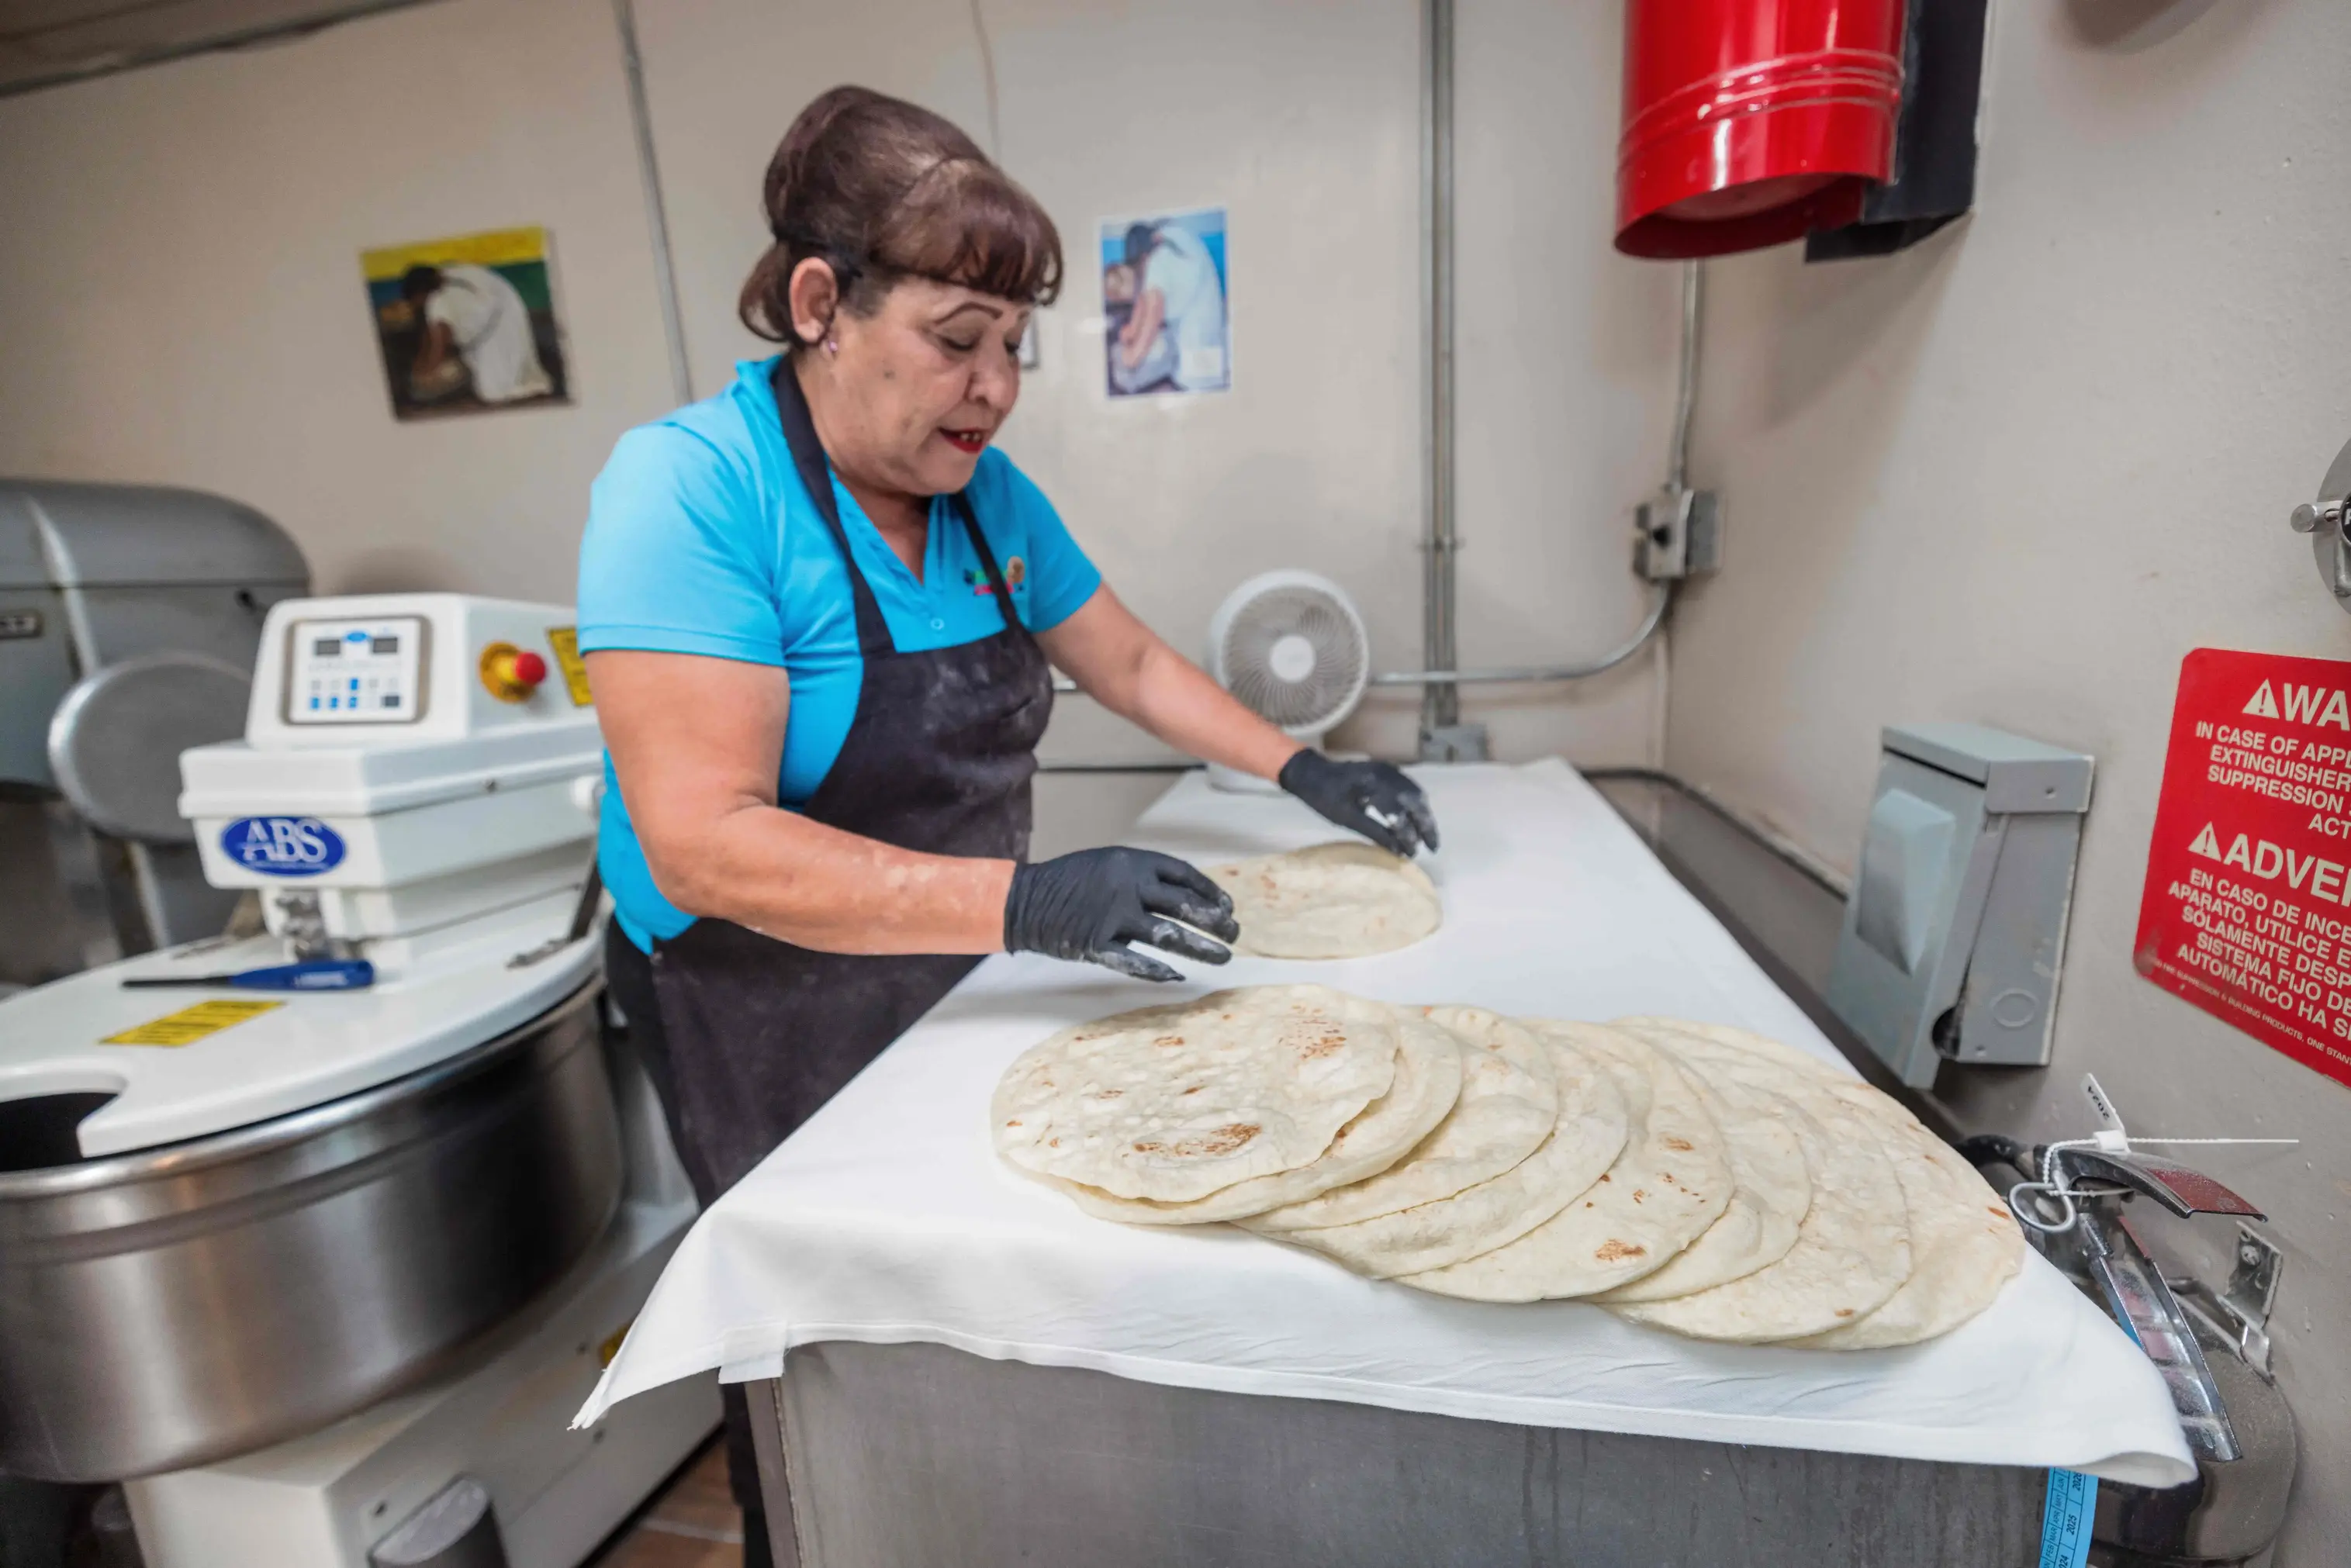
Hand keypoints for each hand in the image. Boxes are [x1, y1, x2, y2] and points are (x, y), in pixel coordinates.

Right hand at [1003, 847, 1238, 981]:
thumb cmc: (1071, 882)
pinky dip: (1156, 970)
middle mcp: (1127, 886)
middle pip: (1184, 905)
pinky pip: (1132, 961)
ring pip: (1167, 934)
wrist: (1024, 900)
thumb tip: (1188, 896)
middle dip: (1215, 921)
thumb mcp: (1109, 864)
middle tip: (1236, 934)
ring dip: (1200, 947)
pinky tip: (1177, 977)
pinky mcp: (1094, 944)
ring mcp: (1111, 916)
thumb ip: (1144, 877)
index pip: (1185, 876)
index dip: (1211, 893)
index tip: (1228, 907)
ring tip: (1224, 957)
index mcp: (1132, 862)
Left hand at [1277, 750, 1439, 857]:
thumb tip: (1398, 850)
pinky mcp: (1387, 772)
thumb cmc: (1324, 796)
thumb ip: (1374, 832)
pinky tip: (1417, 821)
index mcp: (1375, 784)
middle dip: (1426, 825)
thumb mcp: (1346, 818)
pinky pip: (1409, 789)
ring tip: (1427, 837)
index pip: (1400, 811)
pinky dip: (1416, 806)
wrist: (1311, 772)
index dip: (1409, 834)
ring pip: (1416, 794)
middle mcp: (1387, 773)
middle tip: (1432, 847)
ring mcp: (1389, 770)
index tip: (1412, 853)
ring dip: (1423, 816)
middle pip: (1416, 800)